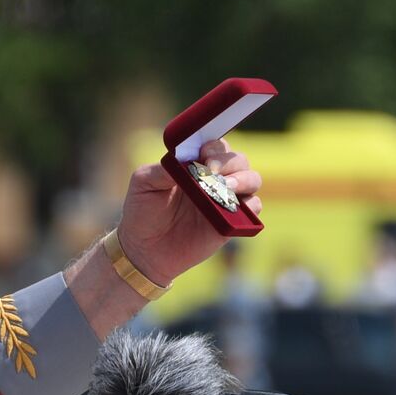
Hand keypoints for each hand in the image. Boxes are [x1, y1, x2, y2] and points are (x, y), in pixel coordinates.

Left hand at [116, 139, 262, 287]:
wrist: (145, 249)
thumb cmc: (142, 211)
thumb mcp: (143, 184)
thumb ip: (161, 169)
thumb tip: (181, 160)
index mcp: (195, 164)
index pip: (216, 145)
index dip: (215, 146)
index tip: (204, 154)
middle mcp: (214, 178)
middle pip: (238, 160)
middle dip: (229, 162)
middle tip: (213, 172)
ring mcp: (225, 200)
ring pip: (252, 179)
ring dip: (244, 179)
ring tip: (226, 187)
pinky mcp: (231, 222)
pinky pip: (253, 209)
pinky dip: (250, 205)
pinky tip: (233, 208)